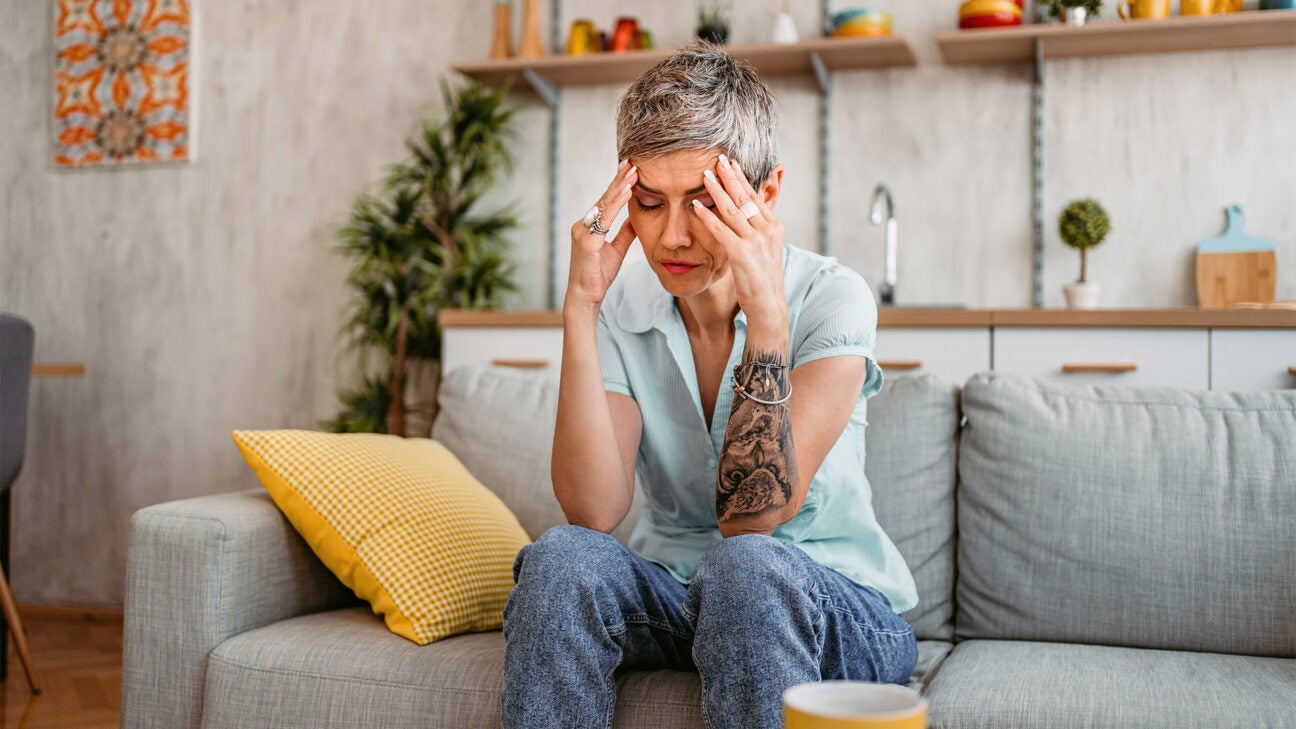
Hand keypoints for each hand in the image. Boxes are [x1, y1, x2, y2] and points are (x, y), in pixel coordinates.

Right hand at [565, 161, 639, 310]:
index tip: (631, 169)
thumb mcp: (616, 250)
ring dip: (620, 187)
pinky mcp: (586, 242)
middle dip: (619, 179)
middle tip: (632, 161)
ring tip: (633, 172)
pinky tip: (628, 192)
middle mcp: (582, 225)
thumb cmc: (598, 275)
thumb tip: (635, 218)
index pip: (606, 202)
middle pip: (604, 198)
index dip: (618, 185)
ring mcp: (582, 233)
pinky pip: (604, 220)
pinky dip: (616, 204)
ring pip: (604, 205)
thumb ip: (624, 233)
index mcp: (588, 227)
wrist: (586, 297)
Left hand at [690, 155, 787, 327]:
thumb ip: (756, 232)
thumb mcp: (765, 251)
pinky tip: (695, 205)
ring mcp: (755, 242)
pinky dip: (707, 215)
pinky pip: (720, 229)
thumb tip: (745, 215)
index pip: (756, 197)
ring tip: (704, 175)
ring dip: (717, 190)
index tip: (731, 164)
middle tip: (718, 159)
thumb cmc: (763, 280)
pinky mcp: (741, 253)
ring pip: (732, 209)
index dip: (742, 179)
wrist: (768, 306)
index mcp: (774, 228)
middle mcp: (767, 231)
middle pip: (745, 197)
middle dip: (730, 176)